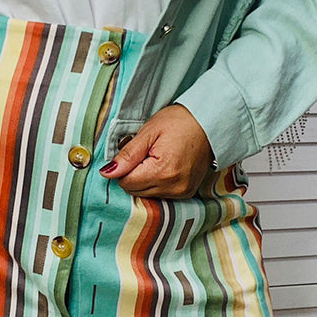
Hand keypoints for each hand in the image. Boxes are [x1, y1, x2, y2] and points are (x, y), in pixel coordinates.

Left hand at [99, 104, 214, 198]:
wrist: (209, 123)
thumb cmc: (179, 122)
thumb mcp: (149, 132)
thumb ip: (127, 155)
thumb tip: (107, 173)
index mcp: (162, 172)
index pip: (126, 183)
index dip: (123, 168)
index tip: (134, 152)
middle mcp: (173, 187)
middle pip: (135, 191)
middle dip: (134, 173)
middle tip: (145, 153)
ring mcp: (182, 192)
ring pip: (147, 194)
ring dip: (145, 179)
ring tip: (156, 158)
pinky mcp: (187, 193)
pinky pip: (161, 194)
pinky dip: (157, 183)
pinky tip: (164, 166)